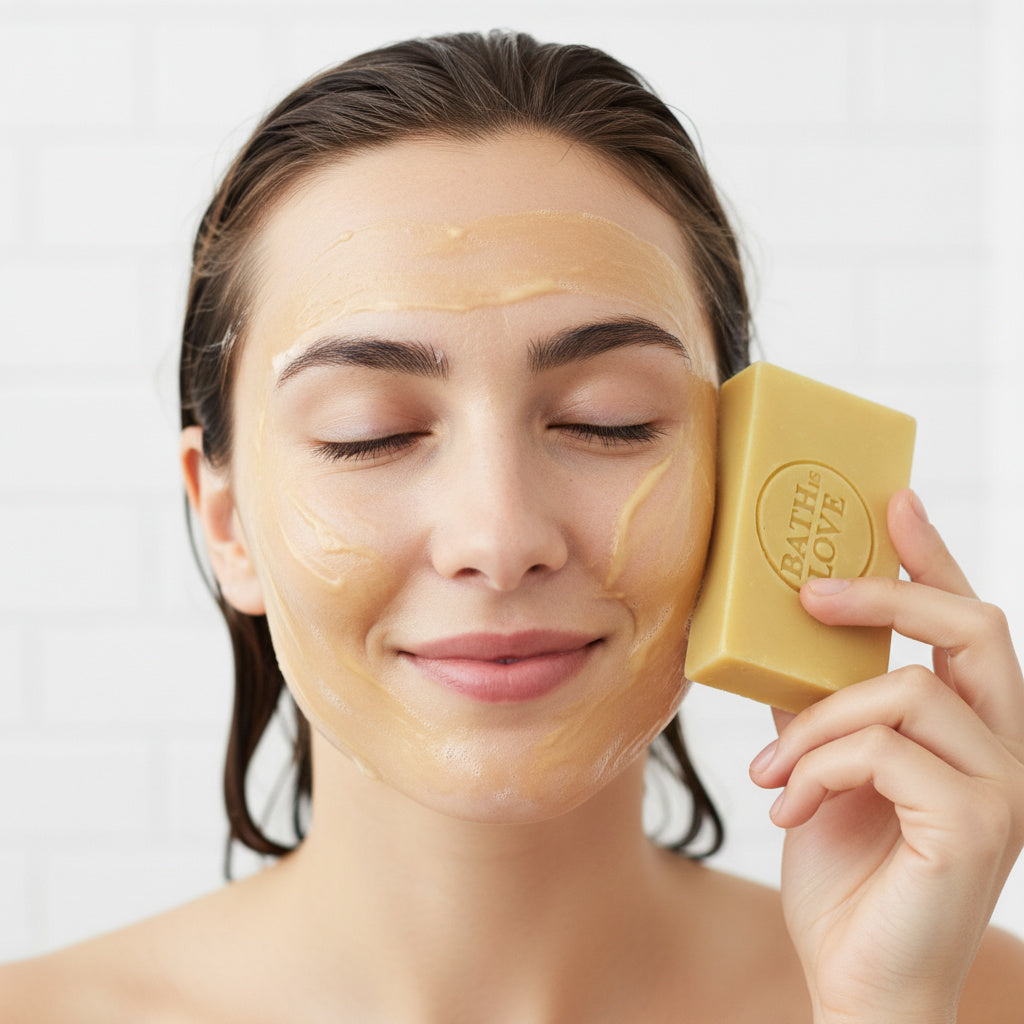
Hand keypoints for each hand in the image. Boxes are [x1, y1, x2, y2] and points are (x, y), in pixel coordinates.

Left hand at [749, 489, 1023, 1023]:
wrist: (857, 980)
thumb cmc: (845, 875)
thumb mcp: (823, 767)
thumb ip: (818, 703)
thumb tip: (776, 639)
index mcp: (973, 729)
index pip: (966, 623)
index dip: (934, 556)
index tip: (893, 500)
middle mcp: (1007, 749)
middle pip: (971, 626)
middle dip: (885, 594)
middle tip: (807, 593)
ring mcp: (1002, 787)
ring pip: (905, 691)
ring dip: (818, 722)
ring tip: (774, 769)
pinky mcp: (978, 824)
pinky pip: (883, 749)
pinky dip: (820, 767)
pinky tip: (792, 807)